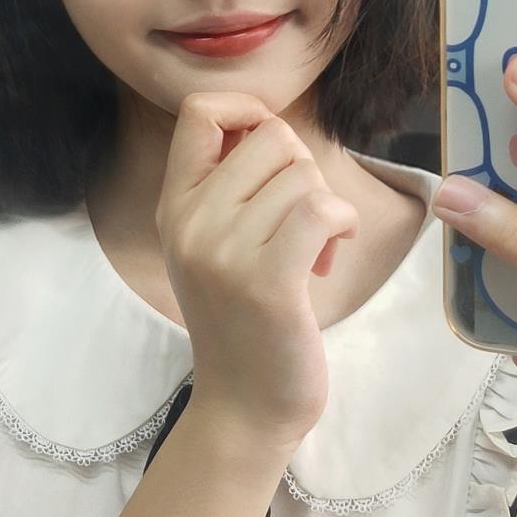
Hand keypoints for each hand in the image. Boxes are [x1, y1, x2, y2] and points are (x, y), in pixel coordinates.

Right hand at [156, 93, 357, 452]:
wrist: (244, 406)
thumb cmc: (244, 317)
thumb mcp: (213, 242)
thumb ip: (230, 184)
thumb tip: (270, 124)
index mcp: (174, 204)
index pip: (200, 109)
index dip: (247, 110)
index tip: (272, 153)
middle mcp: (191, 221)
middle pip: (271, 136)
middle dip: (303, 168)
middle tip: (300, 219)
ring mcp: (224, 251)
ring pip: (303, 174)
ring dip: (326, 206)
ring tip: (313, 248)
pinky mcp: (267, 282)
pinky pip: (321, 209)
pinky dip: (343, 224)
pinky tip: (332, 252)